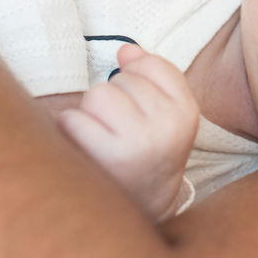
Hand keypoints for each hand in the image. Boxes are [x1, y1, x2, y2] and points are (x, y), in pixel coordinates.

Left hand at [58, 44, 199, 221]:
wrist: (141, 207)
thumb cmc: (147, 151)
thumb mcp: (165, 114)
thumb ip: (150, 75)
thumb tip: (125, 50)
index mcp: (187, 113)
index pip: (152, 66)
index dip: (135, 80)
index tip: (137, 106)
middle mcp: (168, 127)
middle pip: (121, 79)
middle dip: (113, 98)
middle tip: (119, 130)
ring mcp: (139, 143)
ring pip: (98, 94)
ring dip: (90, 112)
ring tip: (102, 137)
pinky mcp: (107, 159)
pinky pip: (74, 119)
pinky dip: (70, 128)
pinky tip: (84, 146)